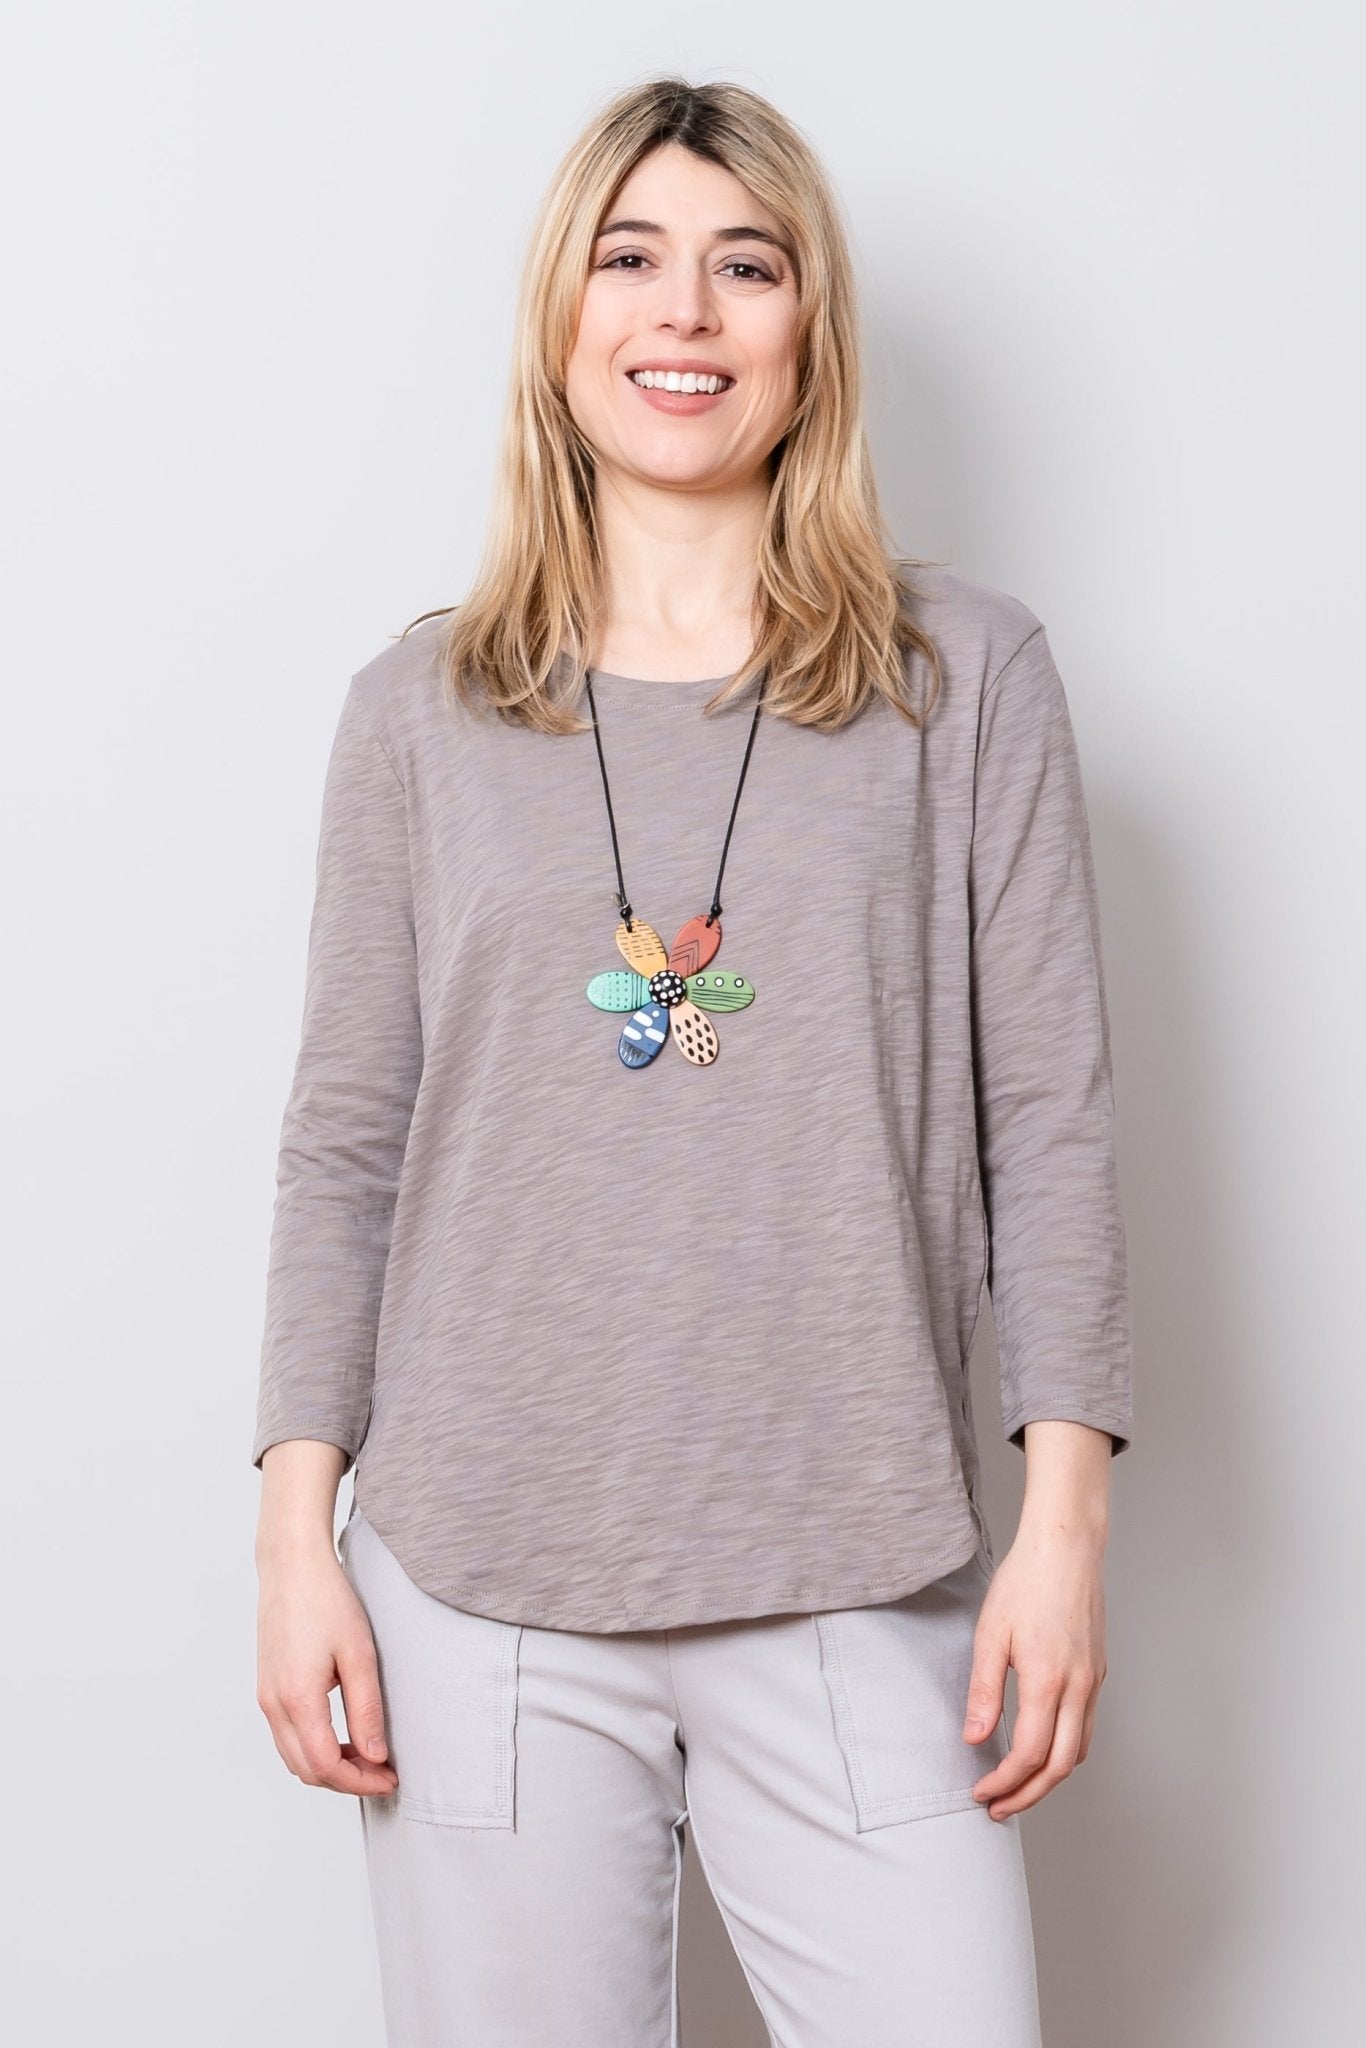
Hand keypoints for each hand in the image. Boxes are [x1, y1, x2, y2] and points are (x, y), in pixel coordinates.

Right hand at [256, 1540, 398, 1799]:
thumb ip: (366, 1709)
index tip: (390, 1777)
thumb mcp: (359, 1654)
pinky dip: (312, 1748)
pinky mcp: (266, 1687)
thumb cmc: (327, 1599)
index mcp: (297, 1698)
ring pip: (292, 1757)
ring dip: (328, 1766)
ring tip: (366, 1755)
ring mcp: (265, 1697)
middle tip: (383, 1771)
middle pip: (305, 1770)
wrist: (291, 1565)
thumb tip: (375, 1756)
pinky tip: (342, 1735)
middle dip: (346, 1780)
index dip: (360, 1781)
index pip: (325, 1766)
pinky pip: (286, 1737)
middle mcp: (273, 1705)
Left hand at [961, 1525, 1107, 1818]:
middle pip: (1060, 1767)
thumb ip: (983, 1690)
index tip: (981, 1791)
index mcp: (1047, 1680)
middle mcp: (1078, 1688)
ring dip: (1049, 1779)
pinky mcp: (1098, 1672)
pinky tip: (1044, 1750)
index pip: (1028, 1754)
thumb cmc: (1026, 1582)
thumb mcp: (991, 1633)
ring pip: (1079, 1752)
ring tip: (1018, 1788)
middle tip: (999, 1808)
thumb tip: (974, 1738)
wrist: (1066, 1548)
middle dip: (1029, 1795)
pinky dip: (1066, 1752)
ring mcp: (1093, 1681)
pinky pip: (1086, 1728)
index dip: (1003, 1782)